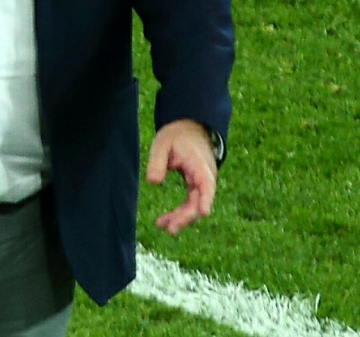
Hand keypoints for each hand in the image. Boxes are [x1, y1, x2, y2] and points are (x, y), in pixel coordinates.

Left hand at [145, 119, 217, 235]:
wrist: (190, 129)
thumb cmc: (176, 136)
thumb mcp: (162, 143)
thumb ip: (157, 161)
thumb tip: (153, 182)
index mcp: (199, 164)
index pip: (206, 183)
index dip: (206, 198)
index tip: (204, 212)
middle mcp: (205, 176)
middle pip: (200, 200)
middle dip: (186, 216)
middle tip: (170, 229)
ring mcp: (202, 183)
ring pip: (195, 206)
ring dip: (180, 218)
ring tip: (160, 226)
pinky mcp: (196, 187)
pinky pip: (191, 204)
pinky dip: (179, 213)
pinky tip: (164, 221)